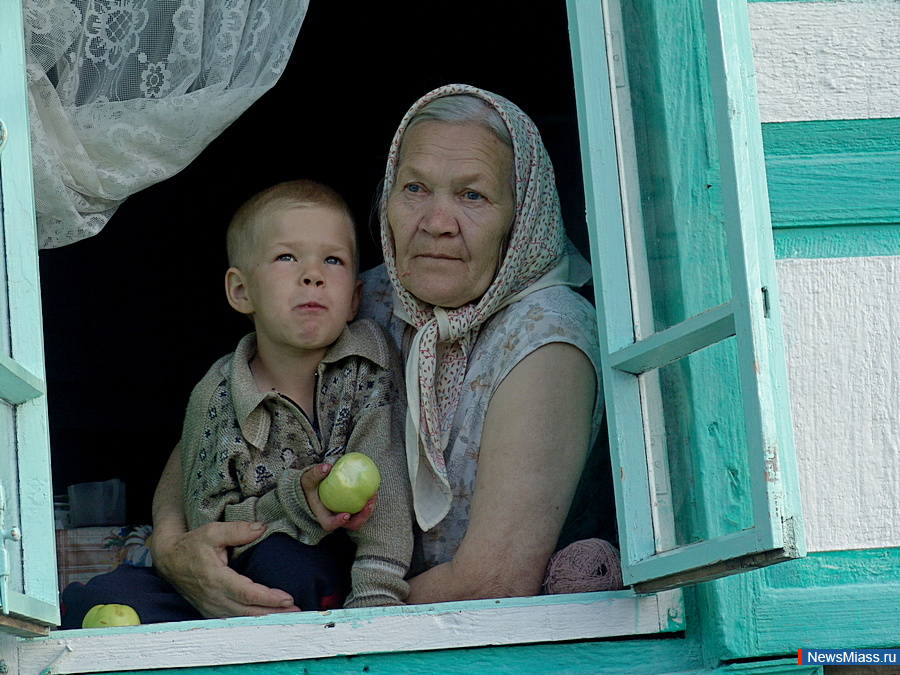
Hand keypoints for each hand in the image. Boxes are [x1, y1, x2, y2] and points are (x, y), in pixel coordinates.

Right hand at [151, 520, 298, 617]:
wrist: (170, 560)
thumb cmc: (192, 544)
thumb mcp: (212, 531)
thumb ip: (237, 529)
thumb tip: (261, 527)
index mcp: (215, 578)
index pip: (246, 592)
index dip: (268, 598)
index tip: (288, 598)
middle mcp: (214, 597)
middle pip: (248, 611)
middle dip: (274, 613)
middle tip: (298, 612)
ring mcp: (211, 607)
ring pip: (242, 619)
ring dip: (266, 620)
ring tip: (289, 617)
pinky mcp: (211, 611)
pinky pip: (234, 620)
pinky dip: (252, 622)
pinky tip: (268, 620)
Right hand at [300, 463, 376, 531]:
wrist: (315, 486)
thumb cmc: (310, 485)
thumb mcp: (308, 479)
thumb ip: (315, 474)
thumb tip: (327, 467)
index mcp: (323, 515)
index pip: (329, 524)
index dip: (338, 522)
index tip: (346, 514)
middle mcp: (336, 518)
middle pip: (350, 524)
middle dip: (361, 517)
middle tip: (368, 504)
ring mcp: (345, 514)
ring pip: (359, 518)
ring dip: (368, 510)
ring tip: (374, 495)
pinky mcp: (352, 507)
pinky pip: (362, 508)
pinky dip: (368, 501)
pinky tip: (374, 489)